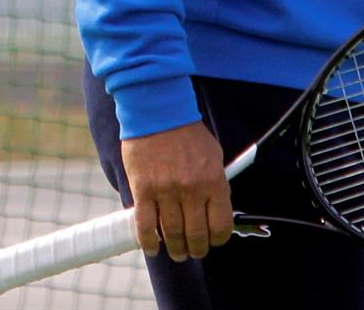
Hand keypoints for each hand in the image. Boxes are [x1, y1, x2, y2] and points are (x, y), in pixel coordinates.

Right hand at [121, 122, 233, 261]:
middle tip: (193, 252)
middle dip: (196, 249)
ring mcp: (166, 191)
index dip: (217, 239)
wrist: (158, 112)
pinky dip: (149, 241)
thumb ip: (216, 183)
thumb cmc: (187, 133)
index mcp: (213, 181)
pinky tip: (152, 247)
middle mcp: (191, 190)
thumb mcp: (213, 156)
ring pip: (171, 234)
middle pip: (196, 235)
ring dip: (175, 249)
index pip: (220, 225)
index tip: (213, 241)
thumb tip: (216, 209)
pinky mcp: (143, 189)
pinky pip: (145, 225)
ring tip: (176, 252)